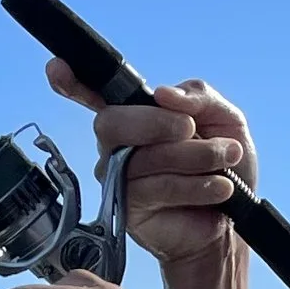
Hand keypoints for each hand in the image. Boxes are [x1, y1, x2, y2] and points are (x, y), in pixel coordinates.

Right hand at [45, 61, 251, 288]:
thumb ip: (200, 98)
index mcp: (139, 116)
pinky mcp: (125, 208)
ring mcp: (118, 178)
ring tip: (224, 162)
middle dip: (155, 123)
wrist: (233, 220)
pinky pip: (153, 188)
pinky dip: (193, 185)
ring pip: (142, 157)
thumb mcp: (226, 121)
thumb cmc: (225, 168)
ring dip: (193, 157)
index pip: (97, 95)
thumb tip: (164, 94)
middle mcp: (120, 146)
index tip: (56, 68)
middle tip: (190, 129)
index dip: (72, 82)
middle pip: (112, 123)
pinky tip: (218, 188)